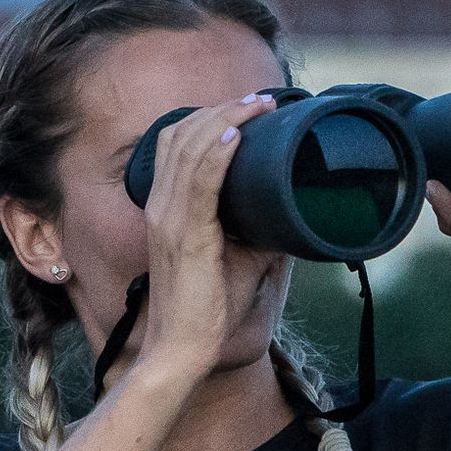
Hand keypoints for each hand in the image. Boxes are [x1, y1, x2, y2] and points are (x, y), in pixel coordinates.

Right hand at [129, 92, 279, 386]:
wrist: (181, 349)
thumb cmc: (205, 309)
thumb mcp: (234, 258)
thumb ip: (253, 231)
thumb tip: (290, 213)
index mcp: (165, 208)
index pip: (175, 144)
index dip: (207, 118)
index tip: (245, 108)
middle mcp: (160, 206)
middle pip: (182, 136)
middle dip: (222, 110)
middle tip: (259, 100)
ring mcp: (169, 220)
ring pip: (191, 150)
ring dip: (226, 121)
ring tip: (256, 106)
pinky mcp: (185, 238)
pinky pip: (199, 184)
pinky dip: (217, 155)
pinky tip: (236, 137)